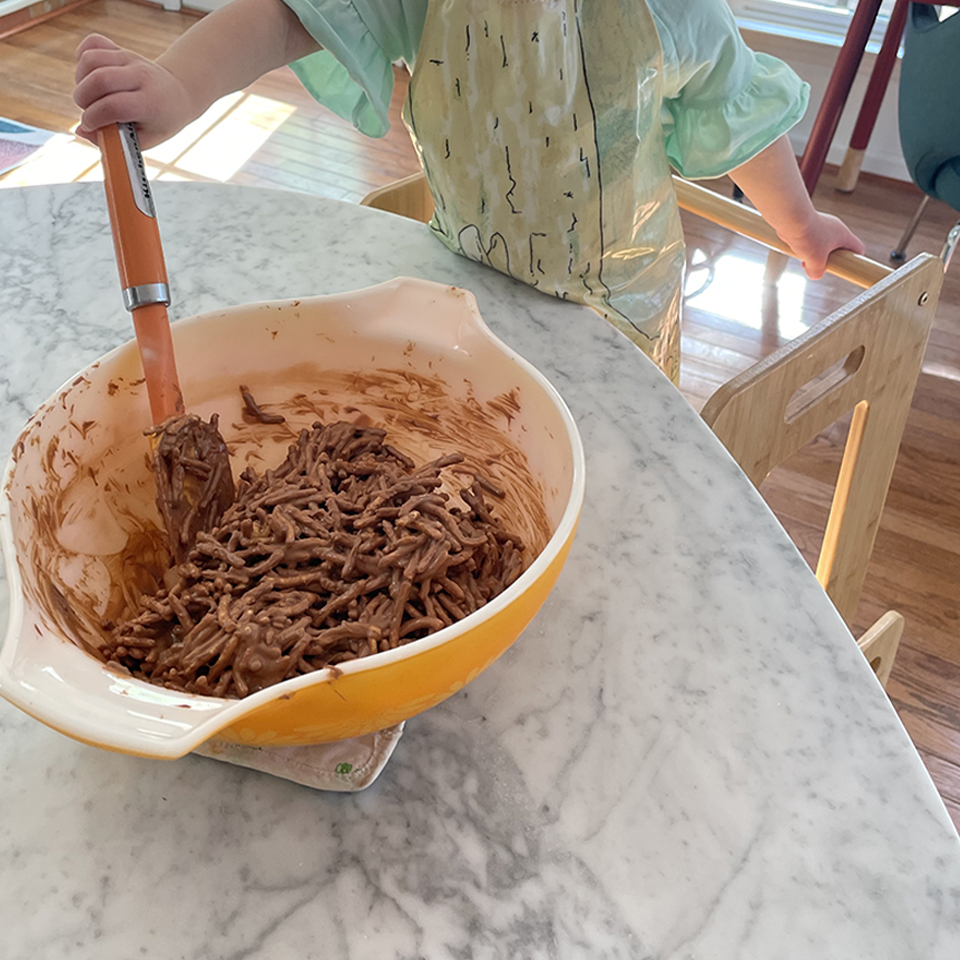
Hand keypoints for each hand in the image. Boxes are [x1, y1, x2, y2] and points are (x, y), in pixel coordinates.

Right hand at [74, 34, 196, 148]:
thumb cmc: (160, 121)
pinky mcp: (120, 48)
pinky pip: (92, 43)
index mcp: (151, 102)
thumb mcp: (146, 139)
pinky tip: (89, 75)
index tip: (89, 125)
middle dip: (83, 99)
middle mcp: (141, 76)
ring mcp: (130, 58)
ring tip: (90, 95)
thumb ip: (114, 141)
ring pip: (90, 60)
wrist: (178, 94)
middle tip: (89, 110)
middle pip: (99, 80)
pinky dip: (83, 58)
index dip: (94, 117)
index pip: (114, 106)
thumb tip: (80, 131)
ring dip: (80, 80)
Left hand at [779, 212, 865, 280]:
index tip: (844, 267)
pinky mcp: (809, 224)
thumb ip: (818, 272)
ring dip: (813, 254)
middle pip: (838, 249)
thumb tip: (815, 274)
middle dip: (828, 260)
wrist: (791, 219)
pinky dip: (804, 246)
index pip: (858, 249)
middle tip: (818, 264)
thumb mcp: (815, 262)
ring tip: (804, 257)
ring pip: (822, 245)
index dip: (855, 260)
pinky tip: (796, 249)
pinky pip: (810, 239)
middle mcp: (835, 228)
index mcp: (844, 235)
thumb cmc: (807, 235)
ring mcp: (822, 225)